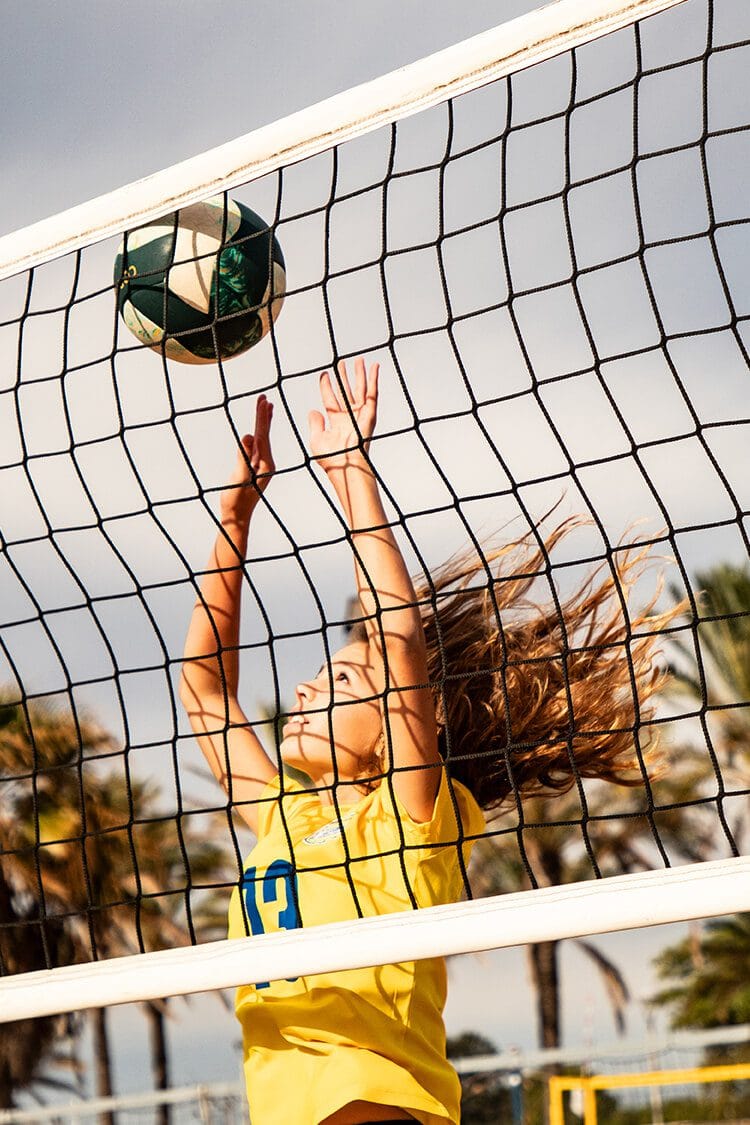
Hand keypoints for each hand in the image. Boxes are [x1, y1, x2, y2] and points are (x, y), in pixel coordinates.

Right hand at [220, 395, 274, 522]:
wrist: (237, 518)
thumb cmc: (236, 501)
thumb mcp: (239, 478)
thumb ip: (243, 457)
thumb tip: (247, 436)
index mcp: (266, 464)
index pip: (263, 436)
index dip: (262, 417)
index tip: (263, 401)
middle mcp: (267, 463)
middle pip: (265, 434)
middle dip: (264, 415)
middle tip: (264, 397)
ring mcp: (262, 466)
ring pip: (262, 439)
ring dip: (263, 423)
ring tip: (266, 407)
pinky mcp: (255, 469)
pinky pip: (258, 446)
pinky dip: (258, 434)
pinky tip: (257, 431)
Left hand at [308, 357, 378, 474]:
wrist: (345, 466)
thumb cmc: (331, 459)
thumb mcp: (316, 439)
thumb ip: (315, 423)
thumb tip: (313, 411)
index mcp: (336, 422)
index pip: (330, 399)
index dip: (326, 386)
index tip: (324, 374)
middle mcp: (349, 416)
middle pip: (345, 391)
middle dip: (343, 377)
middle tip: (341, 363)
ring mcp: (360, 414)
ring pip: (359, 389)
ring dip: (359, 374)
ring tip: (358, 359)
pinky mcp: (369, 414)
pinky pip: (372, 393)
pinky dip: (374, 379)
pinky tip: (374, 366)